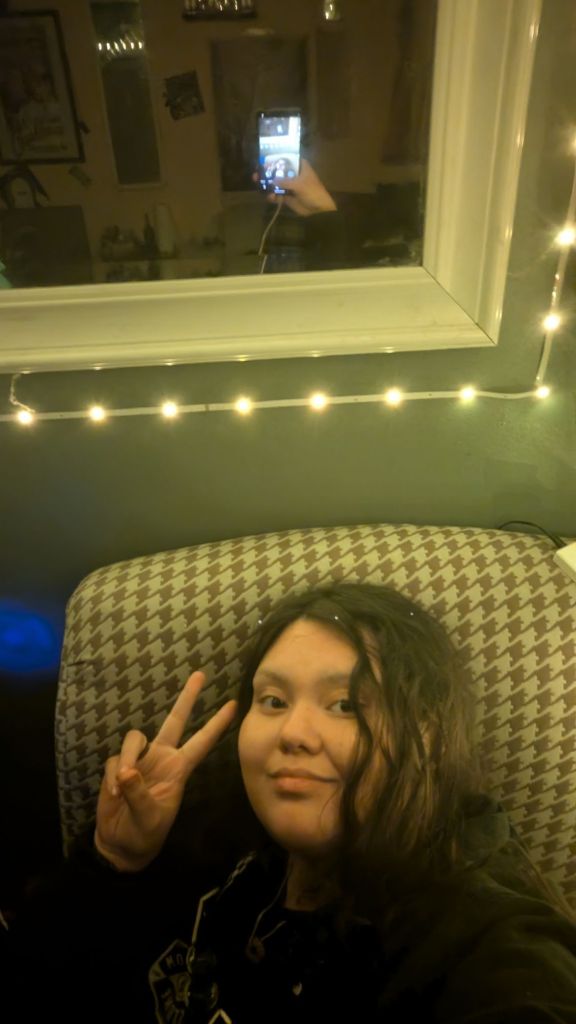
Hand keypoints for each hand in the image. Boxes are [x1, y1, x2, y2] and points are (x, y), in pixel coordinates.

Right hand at [94, 672, 236, 871]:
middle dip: (187, 698)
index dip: (217, 724)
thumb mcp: (148, 818)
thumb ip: (138, 794)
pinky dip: (111, 776)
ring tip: (122, 784)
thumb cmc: (144, 834)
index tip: (234, 704)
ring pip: (135, 738)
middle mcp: (162, 758)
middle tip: (200, 674)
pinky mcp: (117, 766)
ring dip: (127, 757)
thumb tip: (127, 772)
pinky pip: (113, 760)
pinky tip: (113, 795)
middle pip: (175, 720)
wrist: (120, 845)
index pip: (202, 742)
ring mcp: (140, 760)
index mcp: (178, 769)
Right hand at [253, 158, 336, 216]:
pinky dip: (273, 196)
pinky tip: (269, 197)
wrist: (318, 209)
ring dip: (267, 184)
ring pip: (276, 183)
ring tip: (258, 184)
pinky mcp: (287, 197)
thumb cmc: (312, 192)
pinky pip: (277, 194)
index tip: (264, 159)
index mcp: (300, 166)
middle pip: (278, 171)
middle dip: (268, 172)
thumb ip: (285, 181)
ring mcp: (290, 186)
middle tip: (256, 174)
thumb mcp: (299, 184)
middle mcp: (294, 174)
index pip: (286, 159)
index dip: (276, 159)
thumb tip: (272, 180)